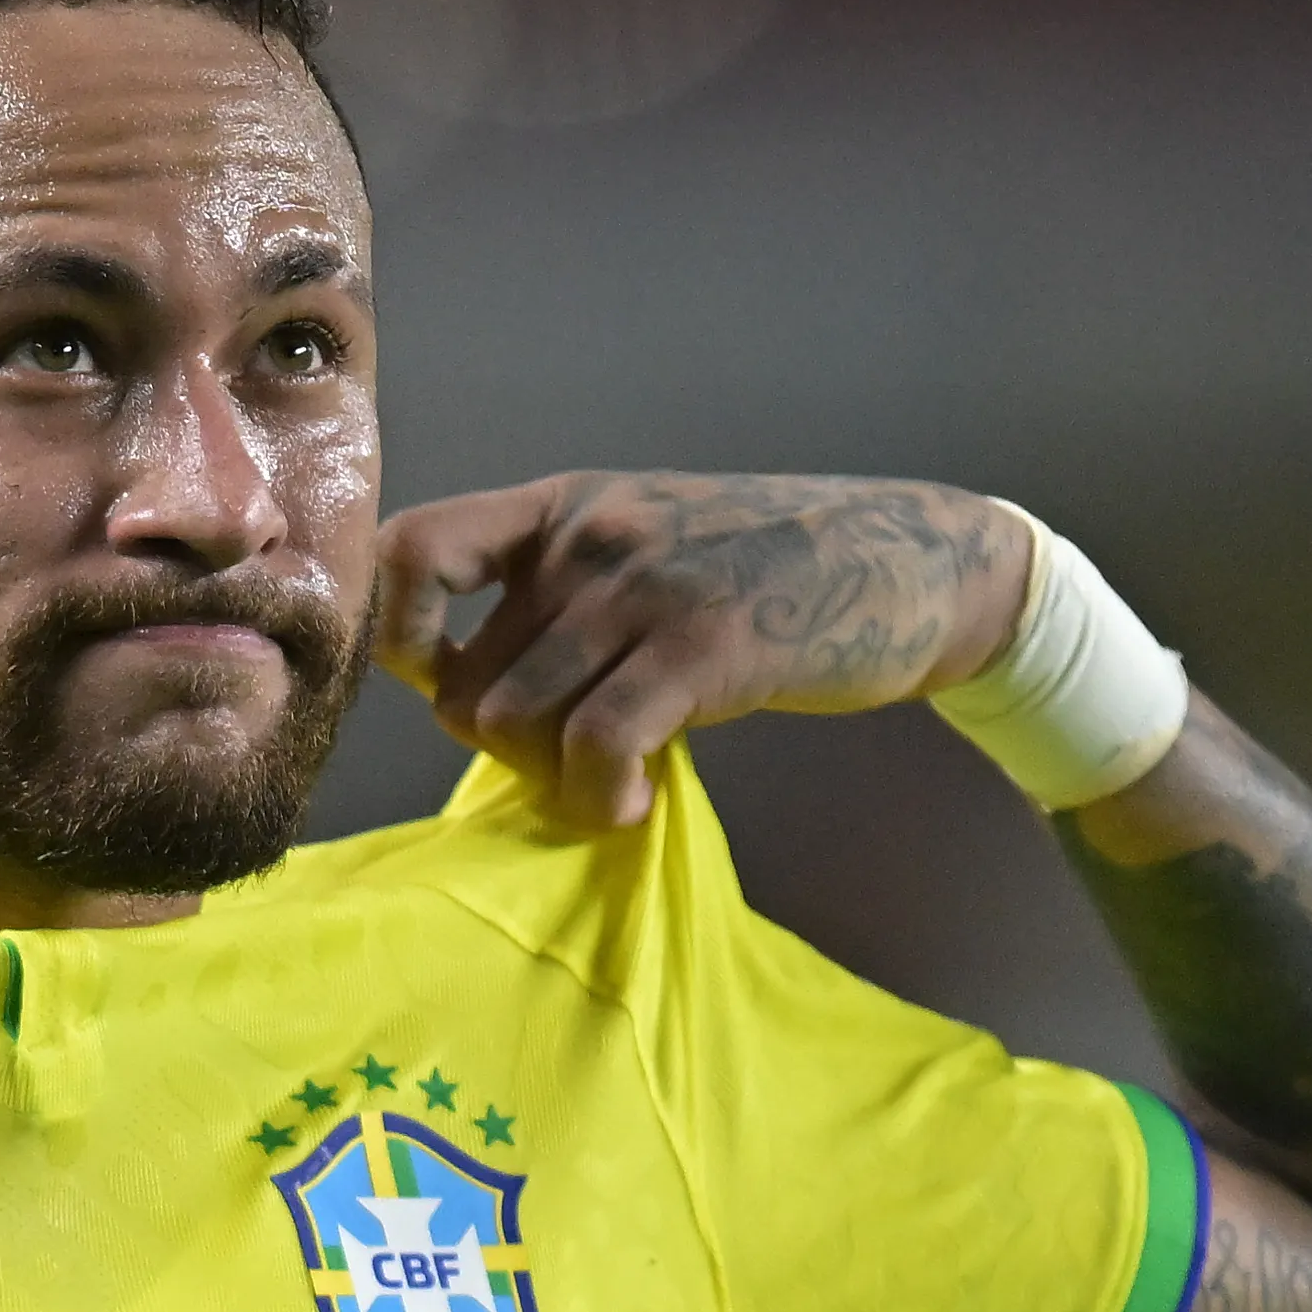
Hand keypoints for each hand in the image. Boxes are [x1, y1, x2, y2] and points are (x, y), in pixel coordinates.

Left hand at [370, 472, 1029, 827]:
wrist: (914, 558)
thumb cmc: (766, 570)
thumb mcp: (644, 546)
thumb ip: (555, 600)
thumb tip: (461, 694)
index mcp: (558, 507)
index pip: (409, 552)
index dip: (397, 635)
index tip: (450, 681)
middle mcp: (586, 538)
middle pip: (463, 685)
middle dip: (505, 749)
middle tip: (574, 760)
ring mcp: (643, 589)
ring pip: (512, 722)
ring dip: (552, 782)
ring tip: (610, 785)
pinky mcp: (702, 648)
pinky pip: (594, 747)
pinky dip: (599, 798)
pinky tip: (633, 803)